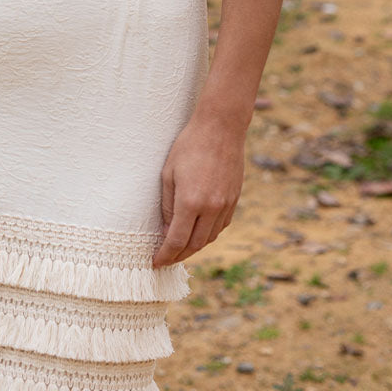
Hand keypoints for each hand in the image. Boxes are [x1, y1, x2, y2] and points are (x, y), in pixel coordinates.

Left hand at [152, 115, 244, 266]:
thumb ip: (167, 205)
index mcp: (190, 201)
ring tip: (181, 249)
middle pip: (194, 245)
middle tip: (167, 259)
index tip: (156, 262)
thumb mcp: (169, 173)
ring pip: (210, 238)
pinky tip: (199, 232)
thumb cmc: (189, 146)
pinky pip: (221, 226)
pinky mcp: (234, 199)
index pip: (176, 240)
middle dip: (179, 256)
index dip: (165, 255)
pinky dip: (209, 234)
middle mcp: (211, 208)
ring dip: (194, 247)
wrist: (221, 128)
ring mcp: (225, 204)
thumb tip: (166, 229)